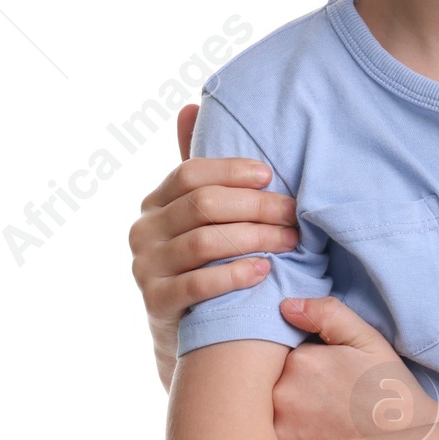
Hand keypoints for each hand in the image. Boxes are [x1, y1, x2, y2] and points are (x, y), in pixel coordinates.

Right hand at [130, 103, 299, 387]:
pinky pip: (198, 284)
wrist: (188, 334)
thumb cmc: (204, 263)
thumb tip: (191, 106)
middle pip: (203, 206)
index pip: (190, 174)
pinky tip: (265, 270)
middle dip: (256, 206)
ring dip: (255, 238)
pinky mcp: (155, 304)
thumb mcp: (198, 217)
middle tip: (295, 214)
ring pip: (204, 242)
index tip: (271, 176)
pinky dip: (235, 274)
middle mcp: (143, 231)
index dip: (232, 171)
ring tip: (291, 241)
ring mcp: (145, 268)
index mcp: (154, 203)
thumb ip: (201, 173)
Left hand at [271, 297, 438, 439]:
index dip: (302, 359)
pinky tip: (316, 432)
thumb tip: (286, 306)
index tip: (325, 371)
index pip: (282, 351)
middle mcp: (284, 394)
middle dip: (291, 382)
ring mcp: (281, 427)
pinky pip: (270, 435)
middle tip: (325, 395)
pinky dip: (286, 431)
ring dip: (286, 408)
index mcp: (302, 360)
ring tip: (321, 416)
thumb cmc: (389, 389)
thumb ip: (329, 314)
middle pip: (271, 379)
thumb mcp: (368, 341)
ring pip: (268, 407)